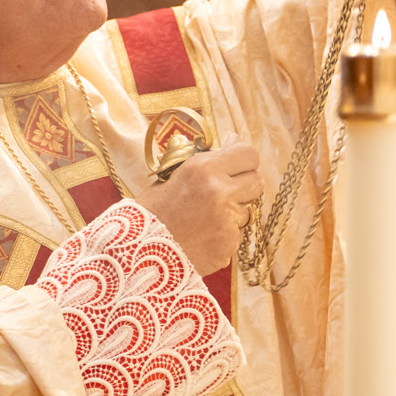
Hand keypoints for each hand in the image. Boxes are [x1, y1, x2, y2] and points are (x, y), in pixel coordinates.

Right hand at [131, 142, 263, 274]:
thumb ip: (207, 160)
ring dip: (233, 212)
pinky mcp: (229, 245)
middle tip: (227, 190)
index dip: (244, 158)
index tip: (237, 164)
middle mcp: (220, 192)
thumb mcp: (174, 175)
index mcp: (204, 168)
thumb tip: (233, 141)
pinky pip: (237, 233)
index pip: (248, 153)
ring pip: (247, 210)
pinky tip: (203, 236)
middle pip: (257, 180)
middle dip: (245, 184)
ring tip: (204, 218)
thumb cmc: (152, 211)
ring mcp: (227, 221)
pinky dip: (225, 234)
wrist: (138, 253)